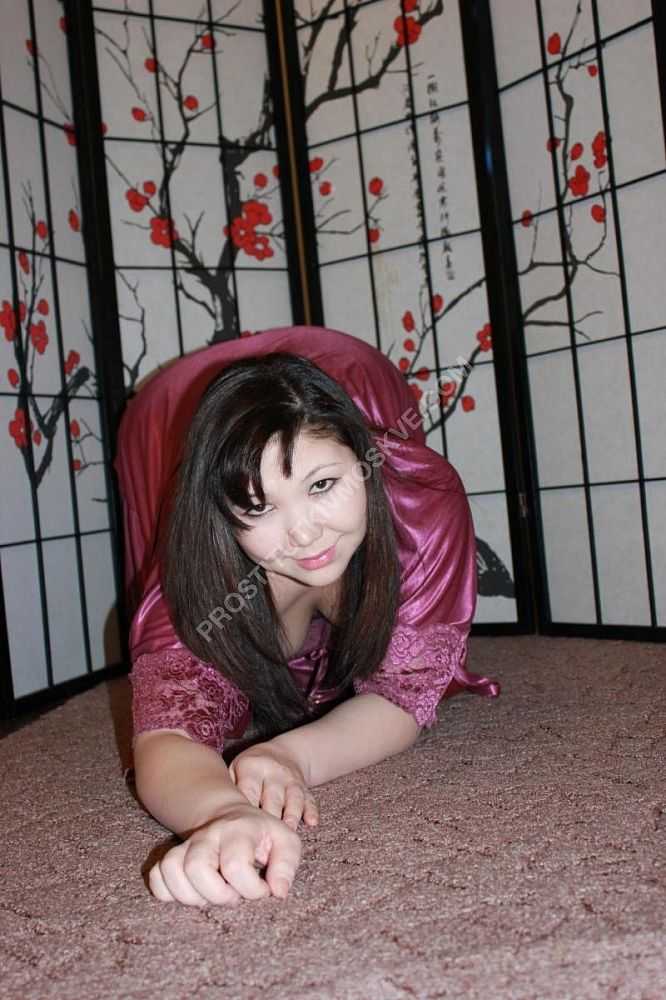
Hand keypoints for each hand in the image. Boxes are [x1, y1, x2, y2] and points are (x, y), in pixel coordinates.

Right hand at [148, 802, 300, 906]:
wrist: (231, 817)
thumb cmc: (262, 835)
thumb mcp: (285, 841)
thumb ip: (287, 864)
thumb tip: (278, 892)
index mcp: (238, 830)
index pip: (235, 865)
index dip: (250, 889)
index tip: (262, 890)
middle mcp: (208, 836)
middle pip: (197, 867)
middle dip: (217, 894)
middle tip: (234, 895)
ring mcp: (187, 846)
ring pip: (171, 869)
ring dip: (191, 895)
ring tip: (212, 896)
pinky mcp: (172, 857)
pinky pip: (157, 876)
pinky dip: (168, 892)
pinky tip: (191, 894)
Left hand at [228, 740, 318, 831]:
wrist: (282, 753)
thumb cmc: (251, 770)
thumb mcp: (236, 769)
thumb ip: (230, 790)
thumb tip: (221, 821)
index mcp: (251, 767)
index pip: (249, 791)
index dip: (247, 812)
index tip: (242, 832)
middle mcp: (272, 772)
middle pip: (271, 798)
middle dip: (268, 820)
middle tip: (262, 843)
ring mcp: (290, 779)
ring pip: (292, 799)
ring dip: (290, 817)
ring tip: (285, 835)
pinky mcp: (304, 787)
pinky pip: (309, 799)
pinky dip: (310, 810)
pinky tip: (311, 823)